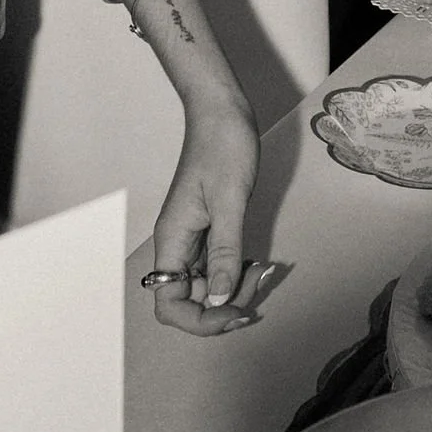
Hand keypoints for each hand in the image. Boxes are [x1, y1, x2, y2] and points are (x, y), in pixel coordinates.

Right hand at [147, 99, 262, 333]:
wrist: (222, 112)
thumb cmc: (222, 146)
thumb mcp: (229, 201)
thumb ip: (225, 252)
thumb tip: (221, 299)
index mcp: (171, 240)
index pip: (169, 305)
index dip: (200, 320)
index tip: (235, 310)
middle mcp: (177, 246)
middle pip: (190, 303)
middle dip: (224, 305)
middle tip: (257, 286)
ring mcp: (192, 240)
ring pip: (207, 288)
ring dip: (235, 290)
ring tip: (262, 271)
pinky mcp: (208, 231)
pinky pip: (218, 267)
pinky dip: (238, 272)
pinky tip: (258, 262)